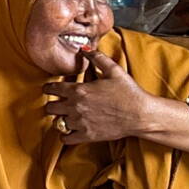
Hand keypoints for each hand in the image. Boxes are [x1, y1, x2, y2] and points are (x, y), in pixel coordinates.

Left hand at [42, 52, 161, 144]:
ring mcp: (80, 123)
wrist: (140, 114)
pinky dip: (65, 135)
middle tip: (58, 103)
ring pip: (57, 123)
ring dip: (60, 119)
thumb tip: (83, 49)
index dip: (48, 88)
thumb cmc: (128, 92)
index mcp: (79, 90)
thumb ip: (96, 57)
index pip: (52, 89)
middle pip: (50, 108)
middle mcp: (76, 107)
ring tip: (66, 116)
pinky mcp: (86, 136)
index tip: (48, 89)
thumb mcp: (113, 70)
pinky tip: (70, 130)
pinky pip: (65, 139)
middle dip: (53, 104)